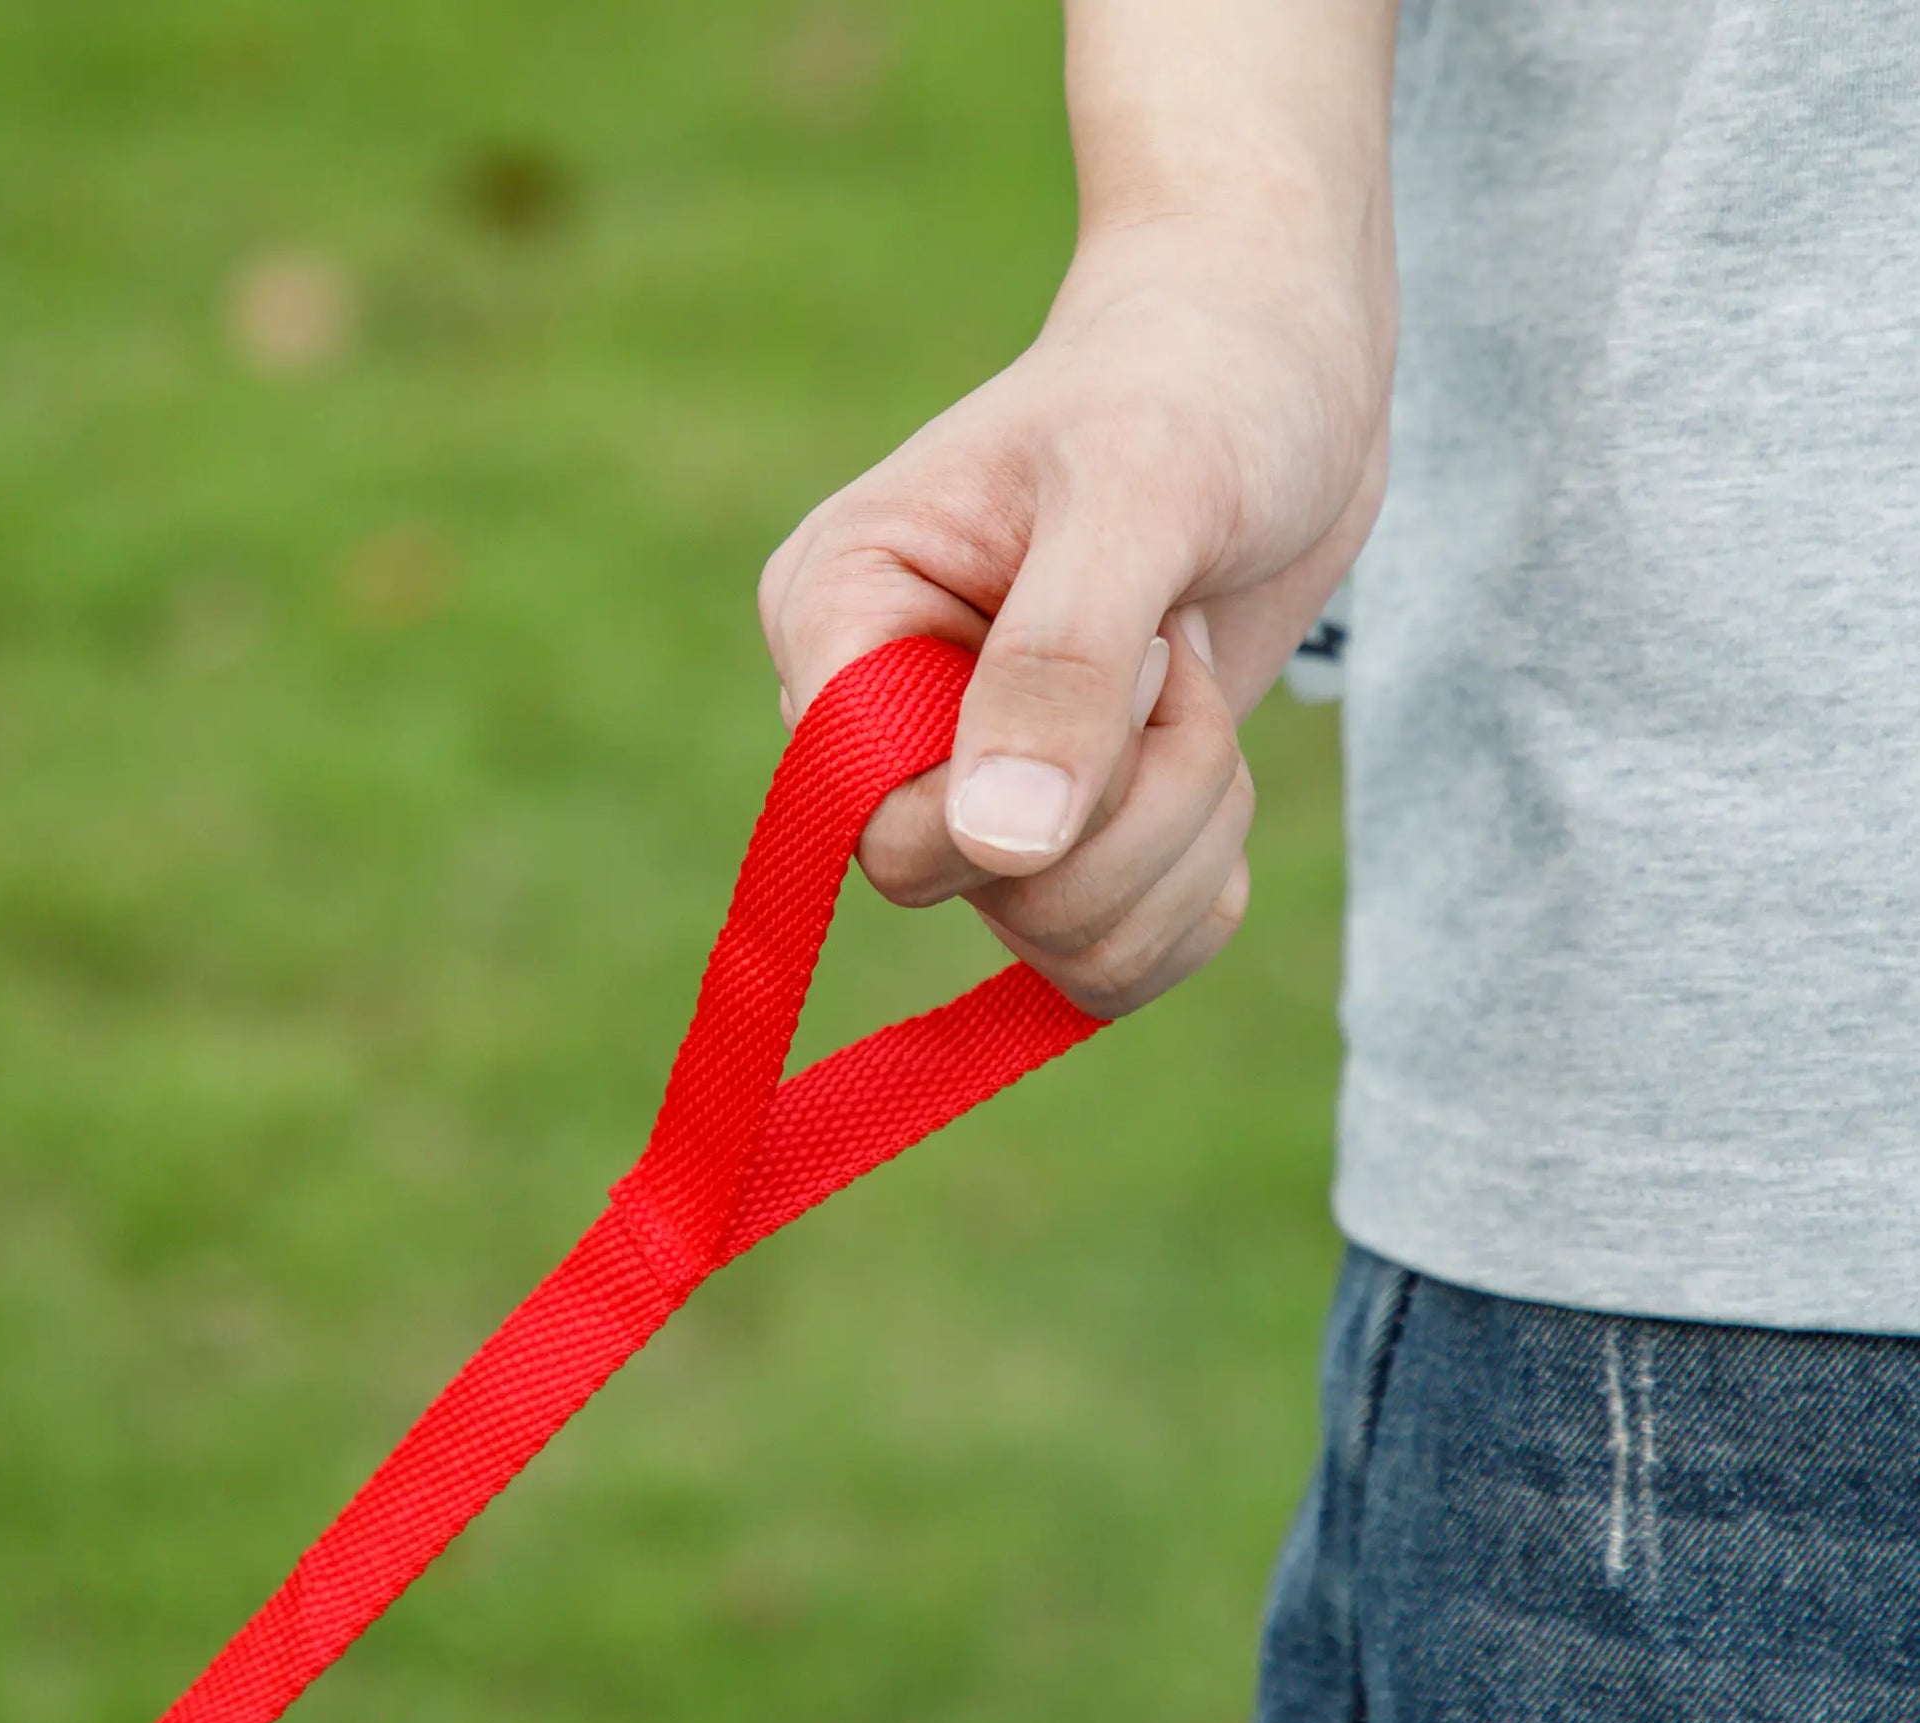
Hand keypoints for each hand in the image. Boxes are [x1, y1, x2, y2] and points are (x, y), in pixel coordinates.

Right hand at [757, 213, 1393, 1017]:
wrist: (1278, 368)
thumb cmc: (1200, 382)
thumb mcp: (1144, 488)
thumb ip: (1062, 662)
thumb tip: (1000, 848)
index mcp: (840, 620)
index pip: (872, 818)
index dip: (1017, 791)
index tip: (1131, 653)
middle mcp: (885, 723)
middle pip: (983, 894)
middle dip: (1133, 805)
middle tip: (1177, 656)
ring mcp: (975, 790)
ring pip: (1066, 943)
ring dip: (1184, 836)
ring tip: (1193, 685)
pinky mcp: (1061, 834)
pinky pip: (1120, 958)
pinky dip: (1202, 882)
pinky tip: (1218, 764)